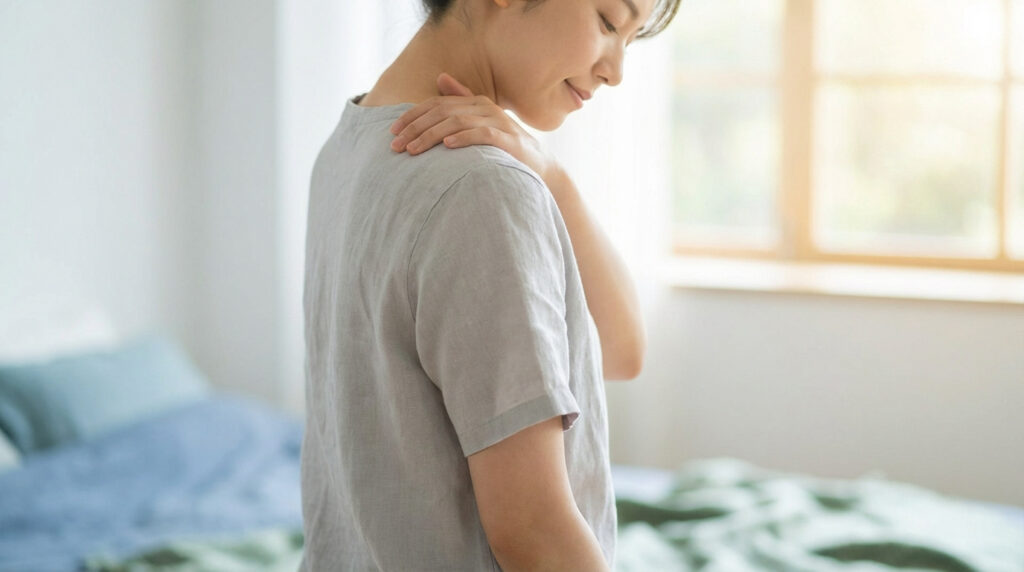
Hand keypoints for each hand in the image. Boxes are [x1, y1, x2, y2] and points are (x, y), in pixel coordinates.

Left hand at [389, 73, 557, 181]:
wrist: (540, 167)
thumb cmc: (504, 147)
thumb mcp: (480, 121)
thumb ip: (461, 101)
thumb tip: (441, 78)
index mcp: (475, 103)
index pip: (437, 104)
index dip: (412, 115)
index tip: (392, 131)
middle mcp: (485, 108)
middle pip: (442, 112)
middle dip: (415, 128)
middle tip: (396, 146)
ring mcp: (498, 122)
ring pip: (457, 123)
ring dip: (431, 136)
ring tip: (413, 150)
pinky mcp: (508, 140)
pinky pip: (482, 134)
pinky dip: (463, 138)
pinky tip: (446, 146)